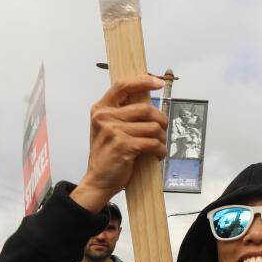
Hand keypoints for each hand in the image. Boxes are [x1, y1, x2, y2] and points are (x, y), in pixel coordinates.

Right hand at [71, 77, 167, 212]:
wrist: (98, 180)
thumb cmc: (108, 154)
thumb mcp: (109, 128)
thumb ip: (123, 112)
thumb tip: (149, 99)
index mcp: (101, 109)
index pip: (123, 85)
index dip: (143, 81)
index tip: (158, 83)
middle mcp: (104, 117)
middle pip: (146, 109)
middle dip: (161, 120)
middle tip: (163, 130)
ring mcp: (113, 131)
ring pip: (153, 127)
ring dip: (162, 138)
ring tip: (158, 145)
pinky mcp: (123, 146)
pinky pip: (153, 143)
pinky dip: (160, 150)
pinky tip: (157, 154)